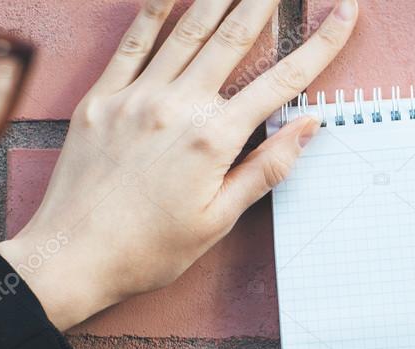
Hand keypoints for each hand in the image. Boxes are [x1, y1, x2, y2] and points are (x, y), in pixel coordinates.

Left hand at [0, 0, 358, 330]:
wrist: (71, 257)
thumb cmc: (149, 250)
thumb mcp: (218, 220)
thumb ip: (265, 168)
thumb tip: (307, 127)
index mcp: (212, 140)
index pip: (280, 82)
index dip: (319, 45)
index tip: (343, 14)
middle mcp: (176, 107)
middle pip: (233, 38)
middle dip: (265, 3)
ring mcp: (135, 97)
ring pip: (187, 31)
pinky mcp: (101, 98)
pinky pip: (133, 43)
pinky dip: (153, 11)